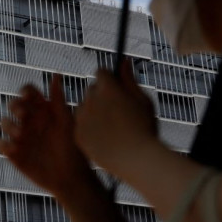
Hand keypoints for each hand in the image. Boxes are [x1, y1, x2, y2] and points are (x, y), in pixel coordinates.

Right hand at [0, 74, 93, 198]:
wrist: (70, 178)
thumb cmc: (73, 149)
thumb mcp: (66, 122)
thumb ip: (59, 100)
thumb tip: (56, 74)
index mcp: (43, 110)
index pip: (28, 92)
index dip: (25, 91)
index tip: (28, 97)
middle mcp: (30, 121)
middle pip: (13, 104)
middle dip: (15, 107)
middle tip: (24, 115)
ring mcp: (21, 137)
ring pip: (4, 122)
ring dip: (9, 125)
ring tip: (21, 135)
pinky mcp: (14, 153)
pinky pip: (1, 144)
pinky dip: (4, 144)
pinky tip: (14, 149)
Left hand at [74, 59, 158, 176]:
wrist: (136, 160)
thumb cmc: (144, 129)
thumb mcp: (143, 101)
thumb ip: (130, 80)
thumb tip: (124, 61)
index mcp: (108, 87)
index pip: (101, 72)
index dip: (110, 80)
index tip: (116, 89)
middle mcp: (91, 99)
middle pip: (92, 90)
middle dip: (102, 96)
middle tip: (117, 112)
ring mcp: (82, 117)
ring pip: (84, 108)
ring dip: (93, 112)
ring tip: (112, 129)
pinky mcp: (77, 134)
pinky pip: (80, 126)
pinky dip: (89, 129)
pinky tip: (104, 139)